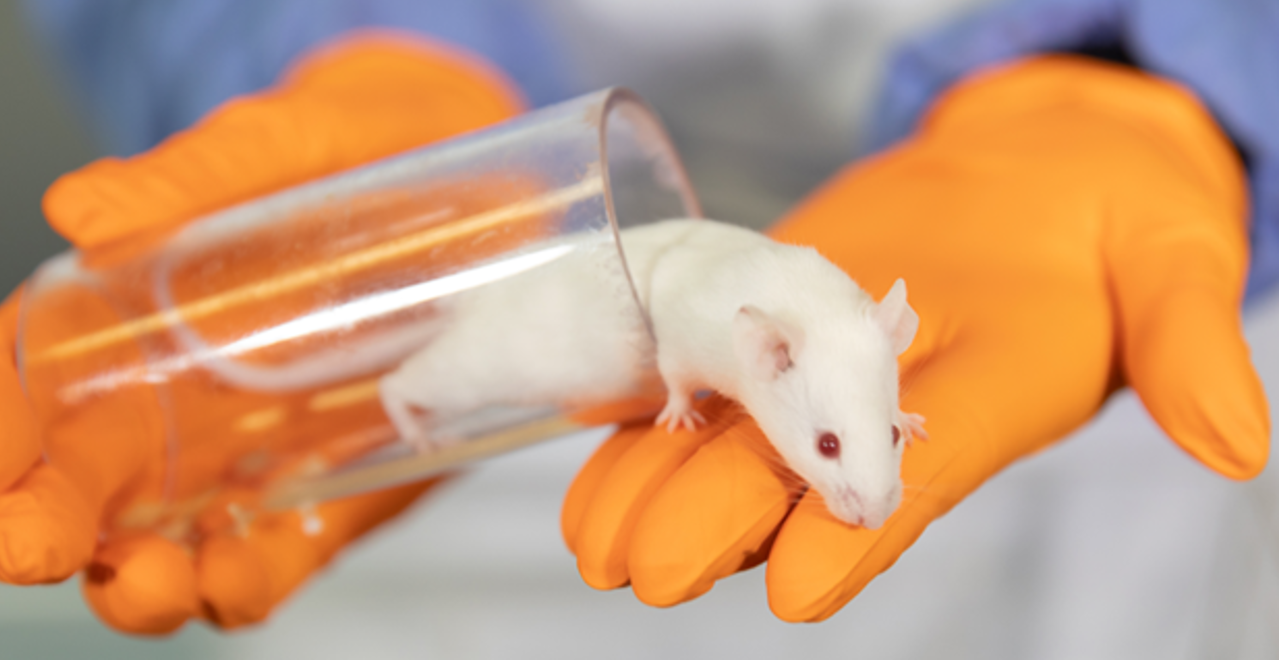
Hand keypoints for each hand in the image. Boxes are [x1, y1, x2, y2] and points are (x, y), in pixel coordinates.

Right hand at [0, 31, 522, 633]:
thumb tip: (81, 207)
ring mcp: (257, 452)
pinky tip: (241, 578)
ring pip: (171, 540)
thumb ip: (191, 174)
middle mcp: (180, 399)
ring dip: (146, 578)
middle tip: (39, 543)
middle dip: (48, 526)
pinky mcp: (338, 485)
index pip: (29, 376)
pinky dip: (251, 580)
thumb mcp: (276, 146)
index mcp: (133, 315)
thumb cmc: (353, 153)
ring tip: (155, 577)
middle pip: (83, 481)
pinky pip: (281, 552)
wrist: (475, 182)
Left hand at [561, 56, 1270, 620]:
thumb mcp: (1175, 266)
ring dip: (663, 490)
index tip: (801, 586)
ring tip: (595, 541)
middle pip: (798, 476)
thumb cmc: (1118, 229)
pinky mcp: (781, 325)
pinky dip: (650, 421)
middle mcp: (891, 404)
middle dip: (725, 523)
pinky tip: (596, 463)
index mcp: (989, 397)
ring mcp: (825, 369)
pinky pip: (709, 383)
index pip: (919, 478)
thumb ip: (1192, 342)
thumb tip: (1238, 443)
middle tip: (651, 572)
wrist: (1046, 184)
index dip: (860, 536)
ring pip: (736, 444)